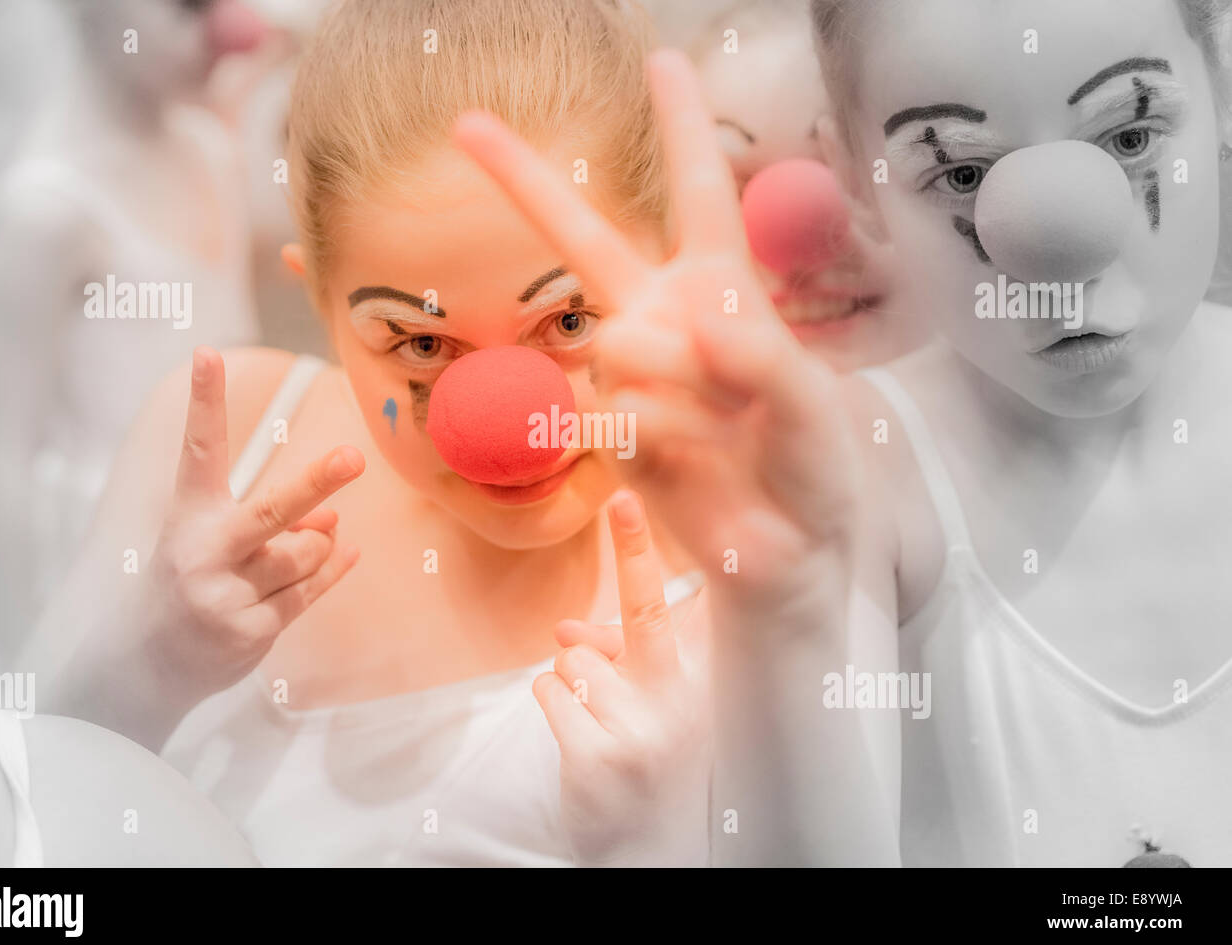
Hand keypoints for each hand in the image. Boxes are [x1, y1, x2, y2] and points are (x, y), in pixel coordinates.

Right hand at [142, 347, 364, 701]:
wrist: (143, 666)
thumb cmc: (188, 583)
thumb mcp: (213, 541)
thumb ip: (270, 521)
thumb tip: (332, 517)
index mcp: (188, 517)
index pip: (199, 449)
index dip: (204, 401)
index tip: (207, 352)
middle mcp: (203, 552)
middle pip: (271, 510)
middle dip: (316, 483)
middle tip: (354, 457)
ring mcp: (225, 595)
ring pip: (306, 552)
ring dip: (316, 545)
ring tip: (290, 552)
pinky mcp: (250, 632)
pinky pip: (312, 589)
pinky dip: (332, 568)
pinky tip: (344, 553)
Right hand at [452, 50, 860, 613]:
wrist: (784, 553)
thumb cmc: (813, 467)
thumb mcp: (812, 407)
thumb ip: (762, 361)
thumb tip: (694, 321)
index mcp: (722, 290)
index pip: (699, 194)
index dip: (681, 126)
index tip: (660, 58)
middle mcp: (665, 319)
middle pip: (583, 238)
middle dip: (523, 181)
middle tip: (465, 122)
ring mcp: (631, 374)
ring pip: (619, 342)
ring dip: (684, 390)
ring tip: (726, 431)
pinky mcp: (607, 430)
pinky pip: (613, 410)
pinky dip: (660, 437)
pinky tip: (688, 462)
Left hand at [533, 490, 709, 866]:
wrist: (647, 851)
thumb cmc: (650, 763)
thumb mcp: (652, 710)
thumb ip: (618, 659)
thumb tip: (564, 627)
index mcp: (703, 689)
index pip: (684, 609)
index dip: (659, 554)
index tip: (643, 497)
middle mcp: (682, 706)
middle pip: (644, 614)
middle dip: (635, 549)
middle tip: (625, 498)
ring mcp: (640, 731)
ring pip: (574, 654)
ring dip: (573, 676)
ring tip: (599, 718)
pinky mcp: (596, 758)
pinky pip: (550, 688)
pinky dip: (554, 701)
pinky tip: (579, 733)